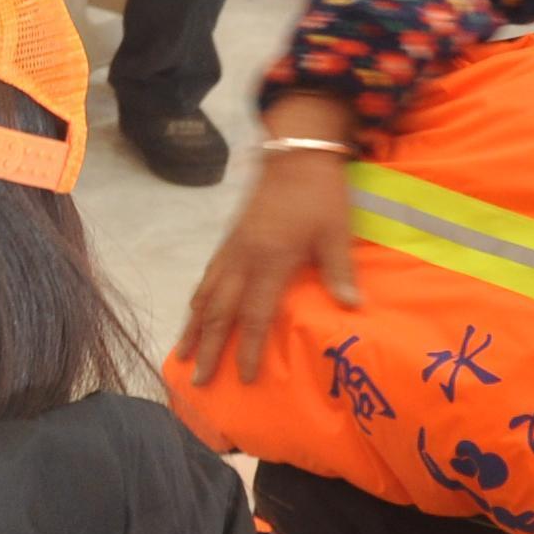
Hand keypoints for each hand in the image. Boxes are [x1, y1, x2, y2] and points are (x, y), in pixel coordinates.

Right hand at [178, 96, 363, 387]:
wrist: (296, 153)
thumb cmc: (320, 194)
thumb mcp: (336, 232)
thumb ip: (340, 270)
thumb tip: (351, 307)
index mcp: (270, 260)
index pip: (254, 315)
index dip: (247, 349)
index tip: (242, 379)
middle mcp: (243, 258)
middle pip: (218, 311)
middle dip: (206, 348)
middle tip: (196, 381)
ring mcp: (232, 247)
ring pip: (205, 294)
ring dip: (193, 327)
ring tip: (182, 353)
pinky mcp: (230, 237)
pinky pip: (207, 275)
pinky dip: (197, 299)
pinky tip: (193, 310)